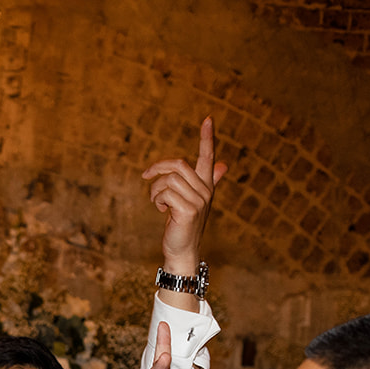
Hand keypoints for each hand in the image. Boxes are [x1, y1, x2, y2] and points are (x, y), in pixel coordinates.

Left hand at [141, 116, 226, 276]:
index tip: (208, 118)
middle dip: (158, 168)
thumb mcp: (193, 201)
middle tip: (146, 175)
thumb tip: (223, 165)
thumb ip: (206, 182)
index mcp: (206, 184)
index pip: (208, 157)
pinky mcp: (188, 211)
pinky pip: (165, 193)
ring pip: (169, 179)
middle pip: (179, 164)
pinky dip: (157, 200)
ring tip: (157, 202)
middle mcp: (205, 190)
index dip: (207, 138)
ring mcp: (198, 201)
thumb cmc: (184, 224)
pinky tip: (161, 210)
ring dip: (155, 189)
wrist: (182, 249)